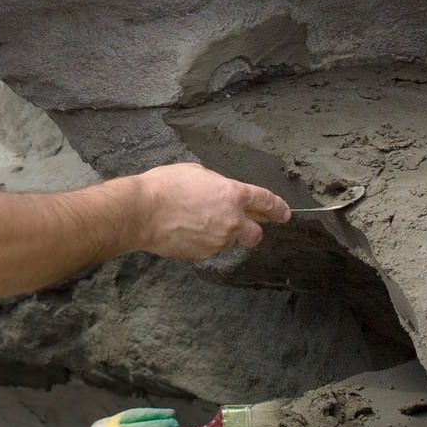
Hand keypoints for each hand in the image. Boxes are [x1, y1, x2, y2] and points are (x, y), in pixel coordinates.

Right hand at [132, 163, 290, 259]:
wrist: (142, 212)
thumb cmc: (165, 186)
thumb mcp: (197, 173)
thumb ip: (217, 185)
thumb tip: (220, 193)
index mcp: (233, 194)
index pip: (266, 202)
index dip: (278, 209)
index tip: (284, 214)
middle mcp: (232, 220)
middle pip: (255, 235)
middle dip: (251, 231)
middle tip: (237, 224)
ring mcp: (218, 241)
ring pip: (228, 242)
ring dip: (220, 234)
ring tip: (194, 222)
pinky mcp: (203, 254)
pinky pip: (209, 249)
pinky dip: (202, 242)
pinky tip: (185, 231)